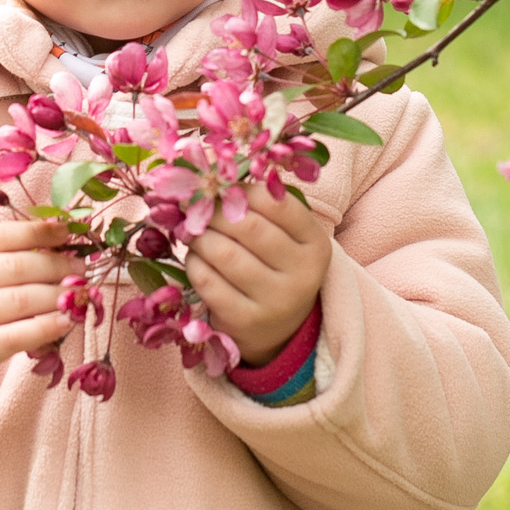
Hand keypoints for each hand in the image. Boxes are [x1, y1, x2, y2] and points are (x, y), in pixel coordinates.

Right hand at [0, 214, 72, 421]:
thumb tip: (50, 234)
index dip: (34, 231)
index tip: (65, 231)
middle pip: (11, 267)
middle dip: (54, 265)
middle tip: (81, 267)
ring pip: (18, 301)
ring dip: (57, 295)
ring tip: (80, 292)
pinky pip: (15, 336)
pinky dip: (46, 327)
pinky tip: (66, 321)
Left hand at [184, 185, 331, 367]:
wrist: (279, 329)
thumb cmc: (276, 268)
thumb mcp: (286, 238)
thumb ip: (263, 209)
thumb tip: (218, 180)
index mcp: (315, 245)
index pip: (278, 204)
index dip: (244, 190)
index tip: (224, 187)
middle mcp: (302, 274)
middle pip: (248, 227)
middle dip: (215, 212)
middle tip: (197, 207)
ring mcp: (275, 301)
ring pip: (224, 254)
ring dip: (200, 237)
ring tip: (194, 232)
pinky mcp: (245, 321)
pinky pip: (208, 282)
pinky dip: (194, 264)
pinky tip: (196, 258)